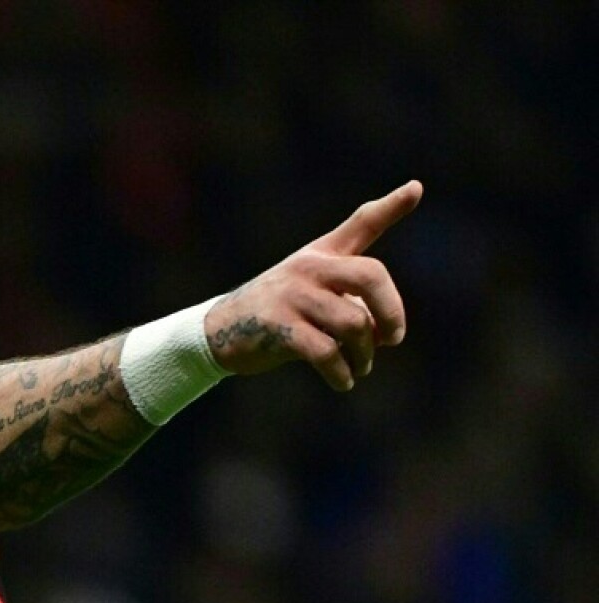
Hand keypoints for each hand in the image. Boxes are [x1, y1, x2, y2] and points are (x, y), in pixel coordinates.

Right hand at [204, 180, 422, 390]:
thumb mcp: (308, 290)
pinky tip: (344, 381)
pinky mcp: (279, 327)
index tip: (416, 188)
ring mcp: (292, 296)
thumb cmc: (276, 312)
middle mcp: (308, 268)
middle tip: (392, 339)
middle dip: (392, 312)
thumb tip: (387, 334)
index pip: (360, 223)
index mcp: (320, 256)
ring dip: (364, 355)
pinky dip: (342, 373)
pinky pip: (327, 353)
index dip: (390, 207)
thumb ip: (350, 301)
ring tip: (360, 366)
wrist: (219, 331)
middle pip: (370, 276)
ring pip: (354, 324)